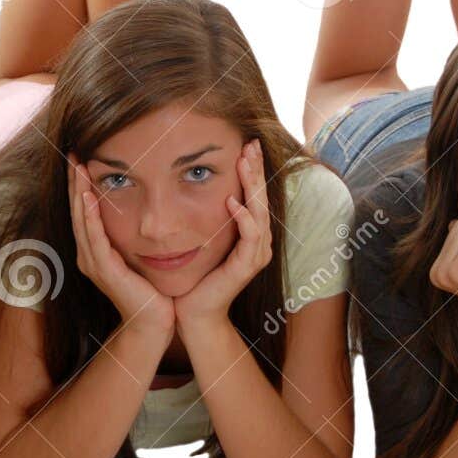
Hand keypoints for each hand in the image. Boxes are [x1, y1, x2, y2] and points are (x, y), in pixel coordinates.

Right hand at [67, 156, 174, 339]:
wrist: (154, 323)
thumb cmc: (151, 290)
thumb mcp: (138, 255)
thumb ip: (132, 235)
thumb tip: (141, 206)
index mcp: (95, 250)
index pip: (85, 210)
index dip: (81, 184)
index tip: (81, 157)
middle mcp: (88, 255)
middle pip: (78, 210)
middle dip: (76, 181)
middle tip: (74, 153)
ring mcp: (94, 263)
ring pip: (82, 220)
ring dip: (80, 191)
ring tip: (79, 167)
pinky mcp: (105, 270)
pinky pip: (95, 238)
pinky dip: (90, 216)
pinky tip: (89, 196)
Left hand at [173, 139, 271, 327]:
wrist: (194, 313)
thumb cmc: (197, 276)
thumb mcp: (203, 238)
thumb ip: (208, 215)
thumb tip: (196, 184)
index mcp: (251, 234)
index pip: (255, 195)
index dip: (253, 170)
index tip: (245, 144)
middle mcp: (258, 242)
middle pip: (262, 198)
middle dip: (256, 170)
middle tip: (251, 144)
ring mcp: (255, 255)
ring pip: (260, 212)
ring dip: (252, 186)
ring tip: (245, 163)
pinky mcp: (246, 267)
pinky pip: (250, 237)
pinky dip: (243, 217)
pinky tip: (233, 201)